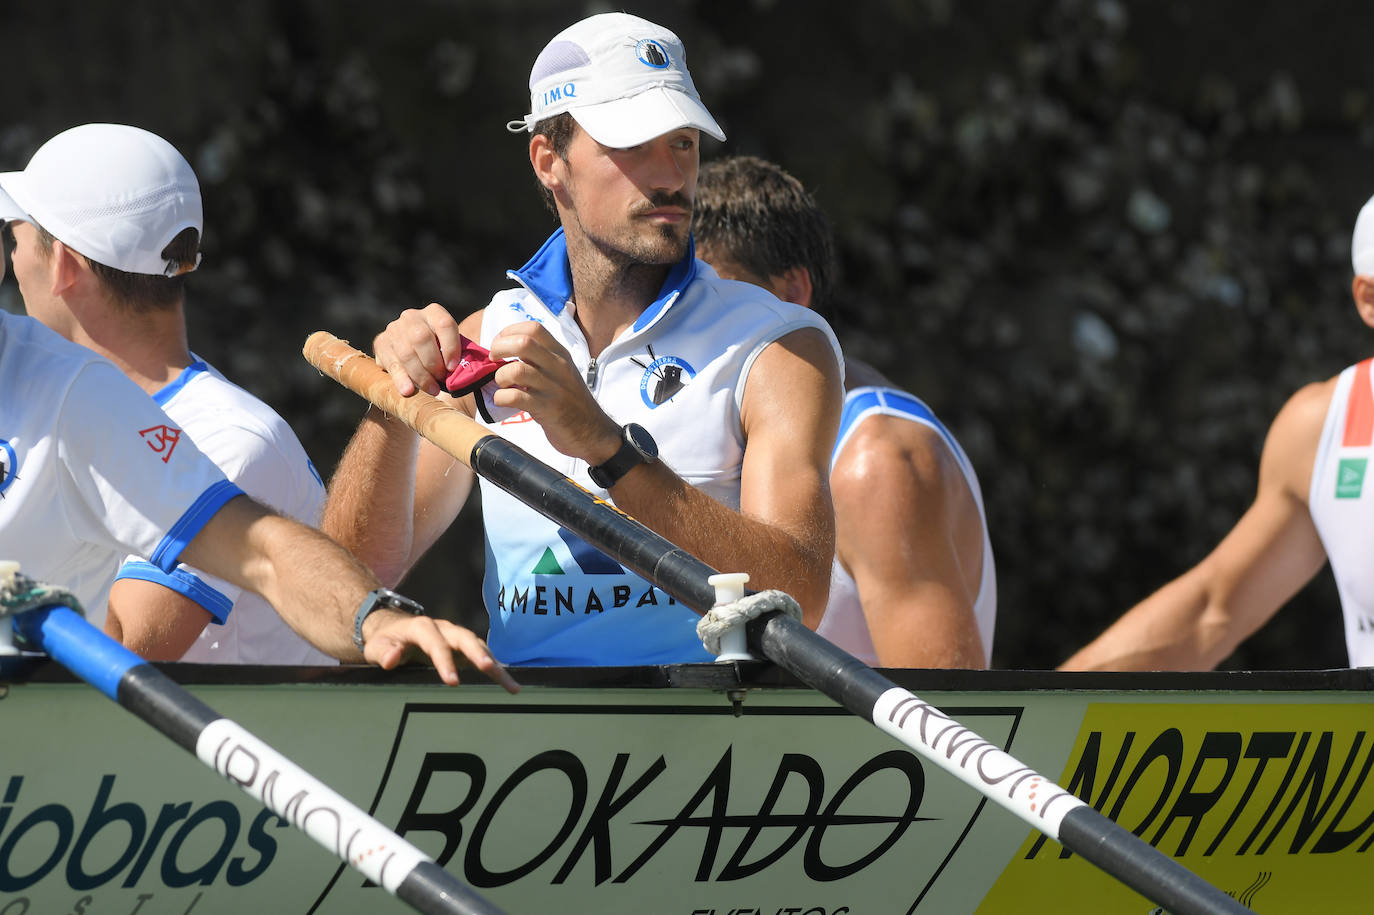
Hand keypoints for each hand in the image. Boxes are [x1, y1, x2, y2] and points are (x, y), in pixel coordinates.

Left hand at [361, 609, 520, 692]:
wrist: (393, 630)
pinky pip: (482, 656)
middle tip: (491, 669)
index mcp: (422, 627)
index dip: (445, 661)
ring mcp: (456, 637)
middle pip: (466, 638)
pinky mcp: (464, 649)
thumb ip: (383, 652)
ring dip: (495, 665)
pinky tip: (509, 685)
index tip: (452, 682)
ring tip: (512, 686)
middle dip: (479, 654)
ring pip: (479, 647)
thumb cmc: (385, 641)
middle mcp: (444, 629)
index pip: (436, 643)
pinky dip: (496, 669)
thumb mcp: (376, 647)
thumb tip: (393, 658)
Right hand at [373, 303, 464, 396]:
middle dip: (433, 363)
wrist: (413, 352)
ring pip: (406, 352)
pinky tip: (408, 390)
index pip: (444, 324)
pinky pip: (391, 363)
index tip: (453, 367)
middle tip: (441, 379)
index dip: (450, 347)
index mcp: (434, 313)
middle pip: (421, 337)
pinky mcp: (381, 343)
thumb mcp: (451, 348)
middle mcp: (412, 317)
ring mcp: (394, 329)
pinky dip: (401, 379)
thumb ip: (462, 355)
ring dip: (421, 375)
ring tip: (432, 389)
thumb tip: (481, 370)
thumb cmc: (439, 352)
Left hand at [487, 321, 621, 461]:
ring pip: (516, 370)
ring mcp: (553, 388)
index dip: (509, 332)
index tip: (500, 344)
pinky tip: (503, 401)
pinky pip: (514, 397)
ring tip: (502, 384)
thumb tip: (506, 350)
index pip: (533, 328)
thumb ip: (540, 360)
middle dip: (499, 348)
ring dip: (500, 377)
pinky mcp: (547, 409)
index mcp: (560, 354)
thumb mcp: (561, 373)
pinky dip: (501, 398)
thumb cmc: (570, 401)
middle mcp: (558, 366)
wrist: (593, 431)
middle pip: (523, 343)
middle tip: (495, 360)